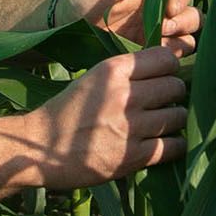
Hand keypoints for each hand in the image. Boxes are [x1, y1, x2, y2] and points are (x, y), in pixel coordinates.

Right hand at [27, 47, 187, 189]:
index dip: (170, 68)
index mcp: (112, 70)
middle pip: (175, 86)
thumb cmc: (66, 113)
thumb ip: (126, 74)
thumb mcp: (93, 79)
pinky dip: (175, 146)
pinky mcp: (131, 157)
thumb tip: (168, 70)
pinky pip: (174, 146)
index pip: (165, 58)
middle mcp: (123, 95)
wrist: (36, 148)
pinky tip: (167, 145)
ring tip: (164, 124)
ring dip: (175, 120)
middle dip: (174, 94)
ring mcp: (129, 127)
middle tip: (165, 103)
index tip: (165, 77)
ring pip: (178, 116)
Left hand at [63, 0, 201, 54]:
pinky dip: (171, 60)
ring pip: (188, 40)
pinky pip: (170, 60)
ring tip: (159, 46)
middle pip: (193, 16)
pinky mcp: (147, 57)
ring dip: (181, 43)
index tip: (169, 9)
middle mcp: (161, 12)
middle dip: (184, 22)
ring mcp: (156, 36)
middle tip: (163, 28)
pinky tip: (155, 60)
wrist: (65, 25)